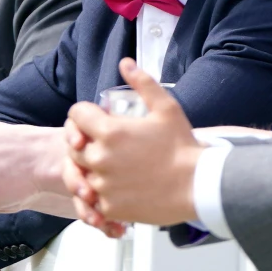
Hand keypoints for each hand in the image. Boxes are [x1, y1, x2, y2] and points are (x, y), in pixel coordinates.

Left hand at [64, 58, 199, 226]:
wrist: (198, 186)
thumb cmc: (182, 147)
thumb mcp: (166, 108)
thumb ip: (143, 83)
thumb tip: (125, 63)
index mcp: (109, 132)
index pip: (76, 115)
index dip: (84, 114)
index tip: (95, 119)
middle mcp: (99, 158)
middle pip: (73, 146)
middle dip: (85, 141)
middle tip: (106, 144)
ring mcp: (102, 186)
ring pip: (81, 174)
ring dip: (91, 168)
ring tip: (113, 167)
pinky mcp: (109, 207)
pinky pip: (93, 199)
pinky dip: (101, 194)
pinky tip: (119, 187)